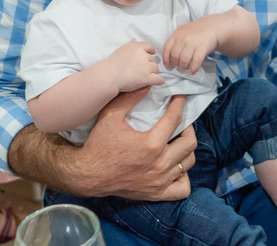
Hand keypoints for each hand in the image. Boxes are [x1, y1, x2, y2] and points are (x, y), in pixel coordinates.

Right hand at [76, 88, 196, 200]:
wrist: (88, 174)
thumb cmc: (99, 143)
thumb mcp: (111, 115)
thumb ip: (130, 97)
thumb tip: (148, 83)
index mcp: (151, 144)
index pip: (175, 119)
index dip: (180, 104)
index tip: (180, 97)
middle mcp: (160, 164)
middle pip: (189, 142)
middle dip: (188, 127)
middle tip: (180, 121)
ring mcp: (160, 181)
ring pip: (188, 163)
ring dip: (186, 150)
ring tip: (178, 140)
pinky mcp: (157, 193)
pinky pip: (182, 188)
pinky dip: (183, 177)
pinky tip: (175, 166)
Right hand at [106, 40, 164, 91]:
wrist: (110, 75)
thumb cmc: (113, 63)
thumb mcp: (121, 50)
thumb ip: (130, 45)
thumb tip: (134, 40)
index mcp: (137, 48)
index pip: (149, 47)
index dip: (151, 51)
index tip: (151, 54)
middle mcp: (143, 56)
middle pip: (152, 60)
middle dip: (149, 64)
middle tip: (143, 69)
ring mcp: (146, 67)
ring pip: (156, 69)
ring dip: (153, 72)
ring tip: (148, 76)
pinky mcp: (147, 78)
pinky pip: (158, 79)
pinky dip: (159, 80)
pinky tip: (158, 81)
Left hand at [162, 21, 217, 74]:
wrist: (210, 27)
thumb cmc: (194, 32)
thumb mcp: (182, 31)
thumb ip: (175, 41)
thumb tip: (168, 58)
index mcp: (177, 34)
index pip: (167, 48)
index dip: (165, 58)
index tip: (167, 64)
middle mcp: (183, 38)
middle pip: (175, 55)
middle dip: (176, 64)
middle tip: (179, 65)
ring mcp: (193, 43)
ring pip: (184, 60)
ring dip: (184, 67)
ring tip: (186, 68)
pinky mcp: (202, 48)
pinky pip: (196, 61)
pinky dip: (193, 69)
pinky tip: (193, 71)